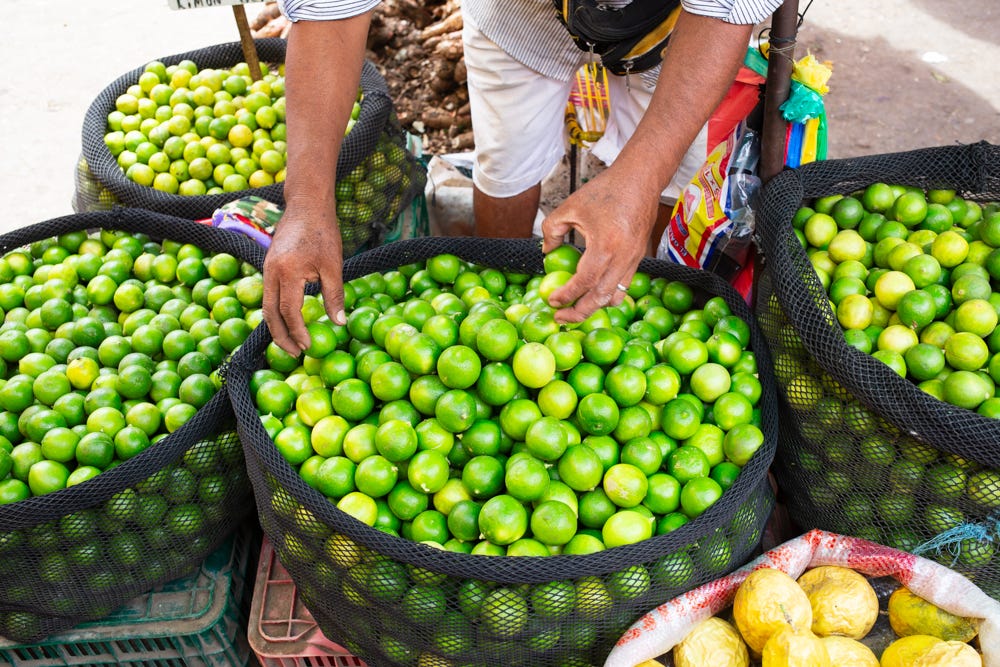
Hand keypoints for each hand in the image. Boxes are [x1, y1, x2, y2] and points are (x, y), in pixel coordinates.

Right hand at [262, 205, 345, 354]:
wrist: (306, 205)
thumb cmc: (323, 233)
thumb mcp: (334, 265)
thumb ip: (334, 295)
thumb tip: (339, 323)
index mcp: (287, 272)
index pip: (289, 311)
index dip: (298, 332)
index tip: (308, 346)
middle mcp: (271, 272)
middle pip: (270, 314)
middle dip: (281, 337)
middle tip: (296, 354)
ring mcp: (267, 269)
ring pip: (266, 305)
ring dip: (276, 327)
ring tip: (290, 344)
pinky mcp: (269, 266)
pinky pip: (269, 295)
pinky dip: (275, 312)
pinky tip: (288, 321)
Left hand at [541, 167, 659, 322]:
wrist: (641, 179)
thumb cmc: (606, 190)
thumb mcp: (570, 206)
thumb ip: (551, 230)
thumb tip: (547, 252)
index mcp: (605, 246)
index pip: (583, 282)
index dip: (566, 296)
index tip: (551, 301)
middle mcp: (623, 258)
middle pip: (600, 298)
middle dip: (578, 313)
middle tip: (560, 317)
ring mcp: (634, 260)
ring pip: (614, 296)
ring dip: (594, 307)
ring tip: (575, 309)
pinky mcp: (639, 258)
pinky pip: (624, 285)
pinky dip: (607, 295)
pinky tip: (593, 293)